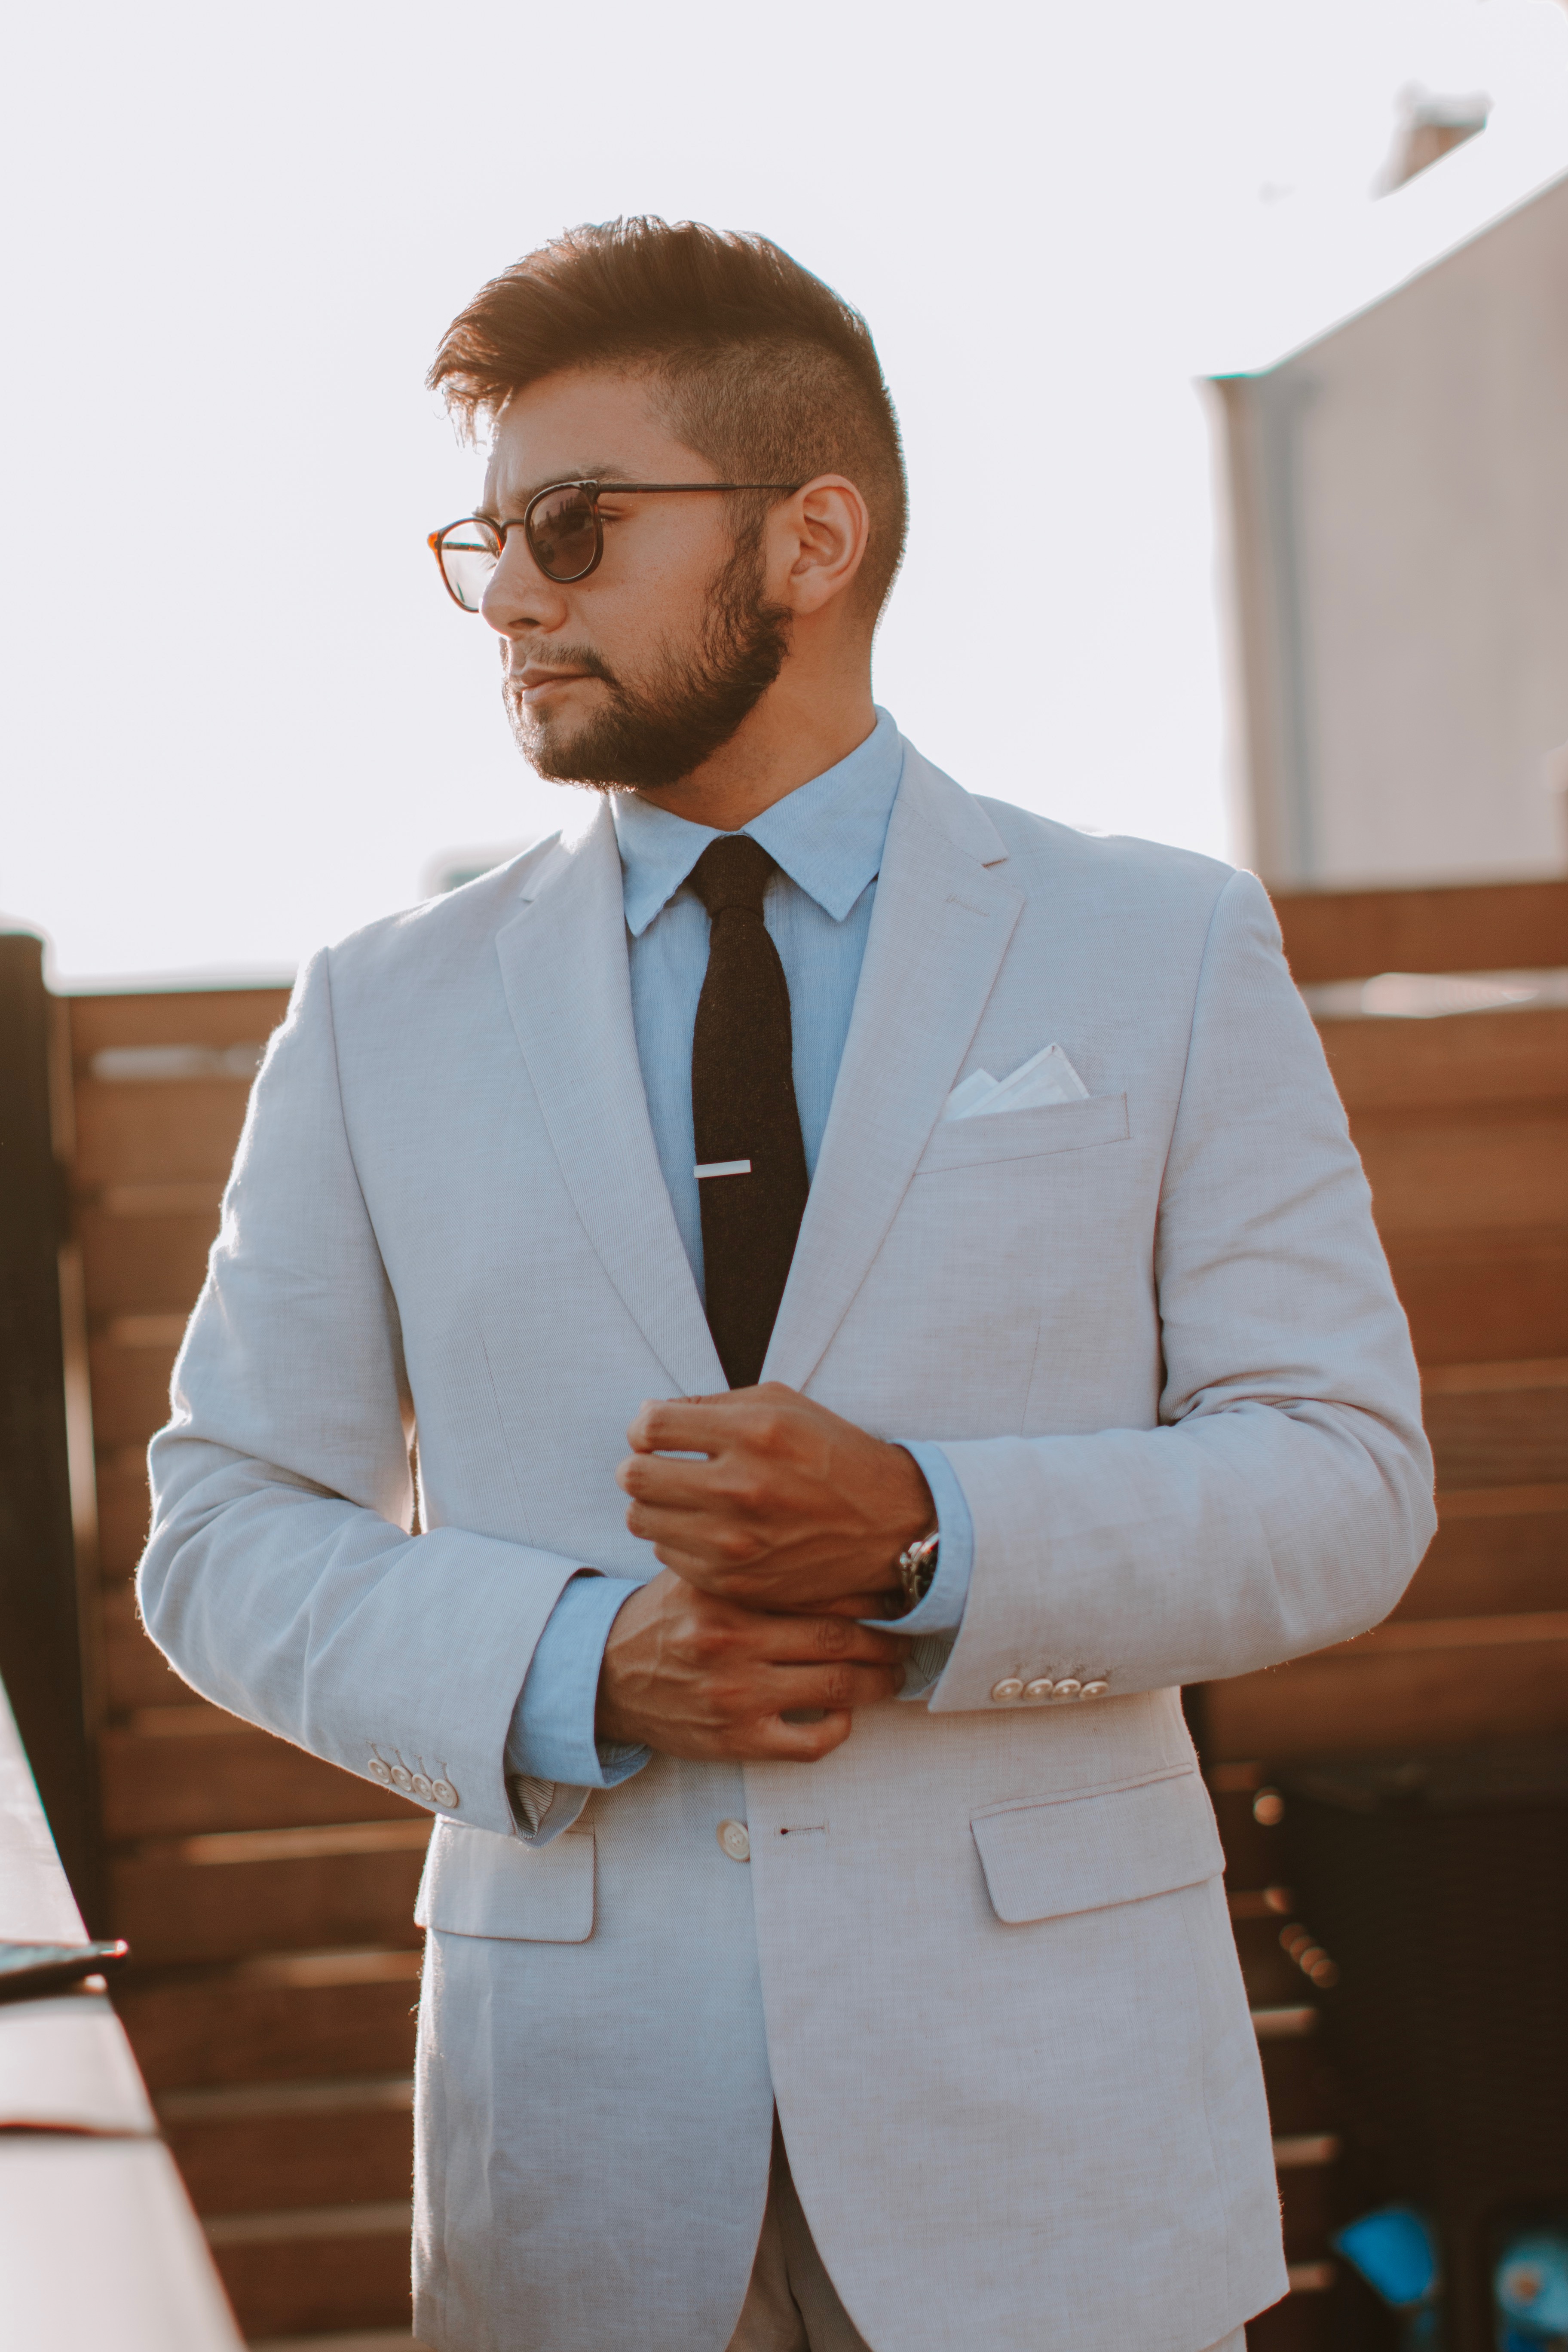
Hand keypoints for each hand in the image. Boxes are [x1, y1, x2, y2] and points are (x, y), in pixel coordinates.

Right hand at [595, 1569, 908, 1760]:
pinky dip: (839, 1729)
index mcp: (725, 1592)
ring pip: (835, 1689)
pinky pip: (809, 1743)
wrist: (606, 1678)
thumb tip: (832, 1545)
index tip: (895, 1588)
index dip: (867, 1590)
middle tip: (908, 1635)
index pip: (817, 1586)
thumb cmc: (665, 1619)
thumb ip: (751, 1563)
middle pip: (839, 1638)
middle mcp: (731, 1641)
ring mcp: (735, 1695)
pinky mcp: (735, 1740)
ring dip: (877, 1682)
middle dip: (885, 1639)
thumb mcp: (696, 1575)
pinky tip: (844, 1714)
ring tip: (893, 1673)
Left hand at [616, 1383, 933, 1616]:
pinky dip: (677, 1540)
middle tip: (659, 1465)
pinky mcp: (735, 1581)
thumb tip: (646, 1418)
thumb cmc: (830, 1454)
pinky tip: (707, 1529)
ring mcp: (736, 1541)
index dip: (644, 1428)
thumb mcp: (782, 1405)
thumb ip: (711, 1405)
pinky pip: (667, 1555)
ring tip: (683, 1498)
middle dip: (640, 1465)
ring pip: (642, 1520)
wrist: (888, 1526)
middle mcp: (740, 1488)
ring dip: (654, 1505)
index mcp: (752, 1433)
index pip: (650, 1427)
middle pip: (634, 1476)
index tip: (655, 1433)